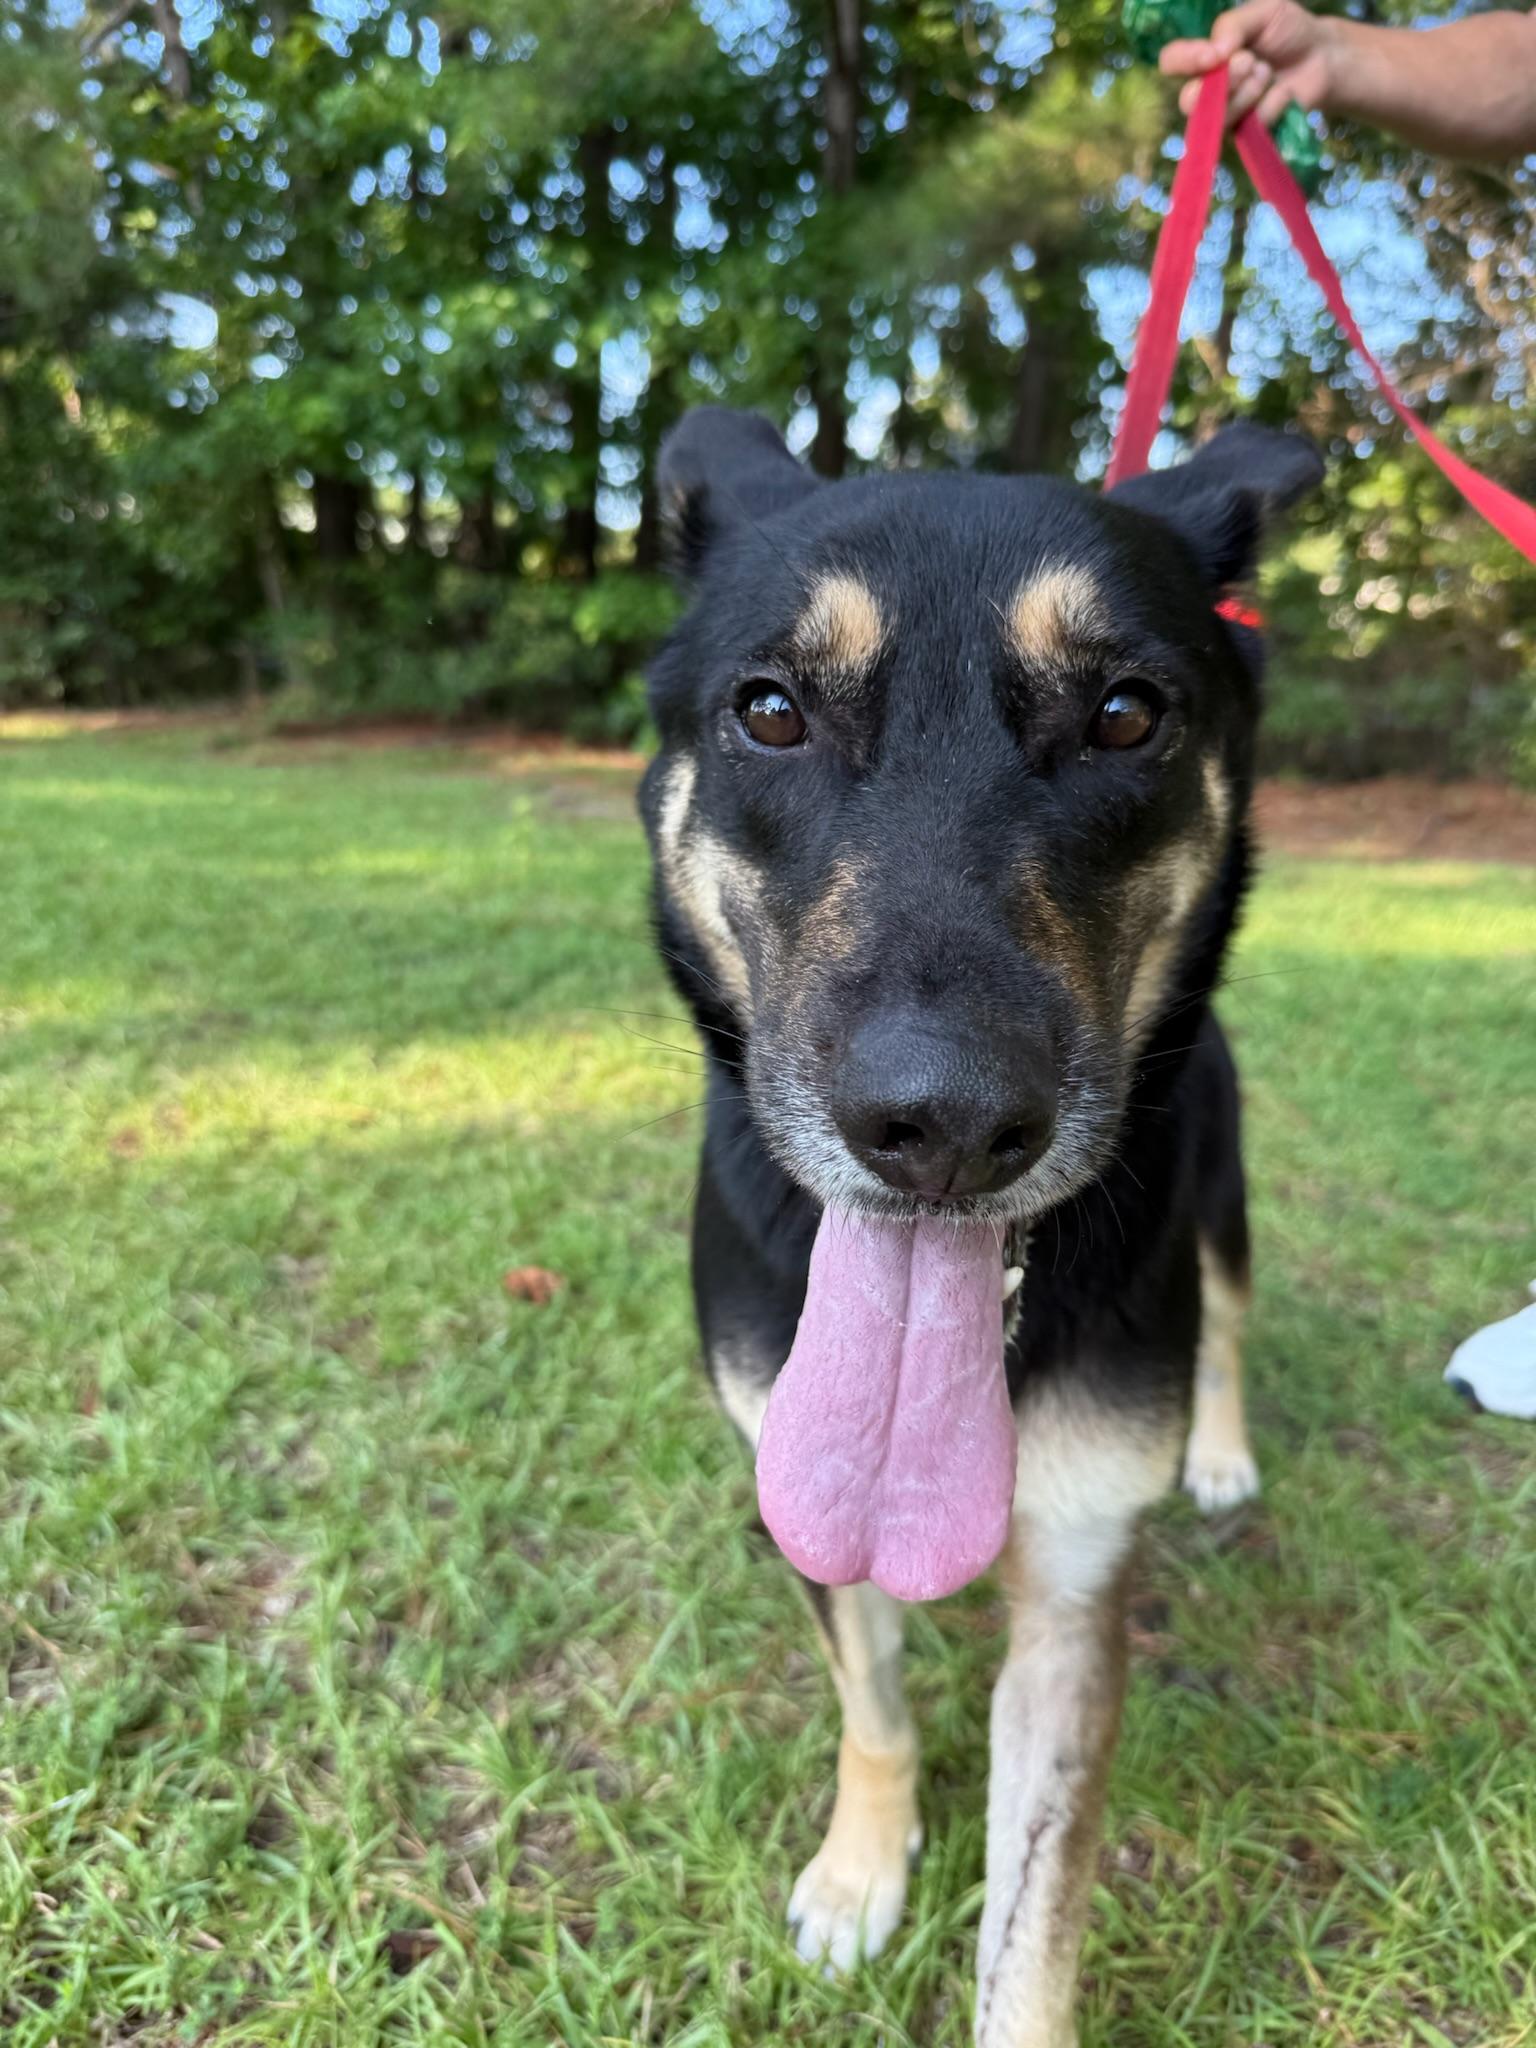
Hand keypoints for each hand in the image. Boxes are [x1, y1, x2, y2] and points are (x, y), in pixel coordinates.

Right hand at [1158, 0, 1340, 129]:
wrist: (1322, 56)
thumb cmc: (1288, 30)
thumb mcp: (1262, 12)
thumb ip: (1232, 25)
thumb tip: (1215, 53)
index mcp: (1205, 55)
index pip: (1172, 60)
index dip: (1184, 60)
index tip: (1211, 55)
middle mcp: (1209, 88)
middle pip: (1189, 101)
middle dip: (1222, 83)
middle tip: (1250, 62)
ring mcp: (1227, 113)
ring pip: (1221, 115)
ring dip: (1250, 90)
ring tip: (1269, 72)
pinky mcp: (1249, 134)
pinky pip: (1251, 124)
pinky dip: (1272, 102)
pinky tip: (1283, 91)